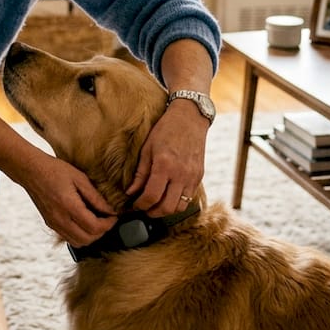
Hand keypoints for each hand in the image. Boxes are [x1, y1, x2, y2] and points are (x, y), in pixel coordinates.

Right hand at [23, 154, 116, 246]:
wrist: (31, 171)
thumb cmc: (55, 170)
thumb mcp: (80, 178)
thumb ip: (96, 197)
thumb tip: (111, 210)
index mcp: (68, 206)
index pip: (94, 227)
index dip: (109, 224)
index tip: (114, 216)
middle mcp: (60, 219)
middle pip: (87, 239)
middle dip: (102, 232)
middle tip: (107, 219)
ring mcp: (54, 224)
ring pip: (78, 242)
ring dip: (91, 236)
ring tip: (96, 221)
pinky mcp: (50, 224)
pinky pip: (69, 238)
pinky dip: (80, 235)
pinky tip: (83, 221)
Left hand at [126, 98, 206, 216]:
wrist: (190, 117)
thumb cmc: (166, 129)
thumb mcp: (147, 148)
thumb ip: (140, 173)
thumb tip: (130, 192)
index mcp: (164, 165)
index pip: (151, 196)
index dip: (140, 205)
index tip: (135, 204)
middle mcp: (181, 174)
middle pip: (167, 207)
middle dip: (153, 212)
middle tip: (144, 209)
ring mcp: (192, 176)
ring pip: (180, 207)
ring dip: (166, 210)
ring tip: (156, 205)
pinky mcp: (199, 176)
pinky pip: (189, 198)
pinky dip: (177, 202)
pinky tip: (169, 196)